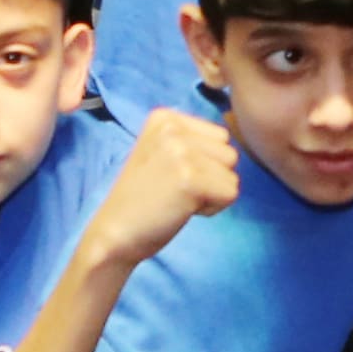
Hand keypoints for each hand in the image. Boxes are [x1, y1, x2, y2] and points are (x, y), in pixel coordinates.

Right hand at [83, 107, 247, 275]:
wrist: (114, 234)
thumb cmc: (144, 198)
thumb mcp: (164, 152)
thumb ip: (194, 139)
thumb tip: (237, 128)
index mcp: (164, 117)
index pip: (220, 136)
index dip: (204, 163)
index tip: (171, 175)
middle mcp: (171, 128)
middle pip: (229, 153)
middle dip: (210, 178)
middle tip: (174, 190)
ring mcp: (180, 151)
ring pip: (232, 174)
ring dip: (211, 193)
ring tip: (178, 198)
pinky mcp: (189, 178)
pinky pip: (230, 194)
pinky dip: (211, 209)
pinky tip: (181, 209)